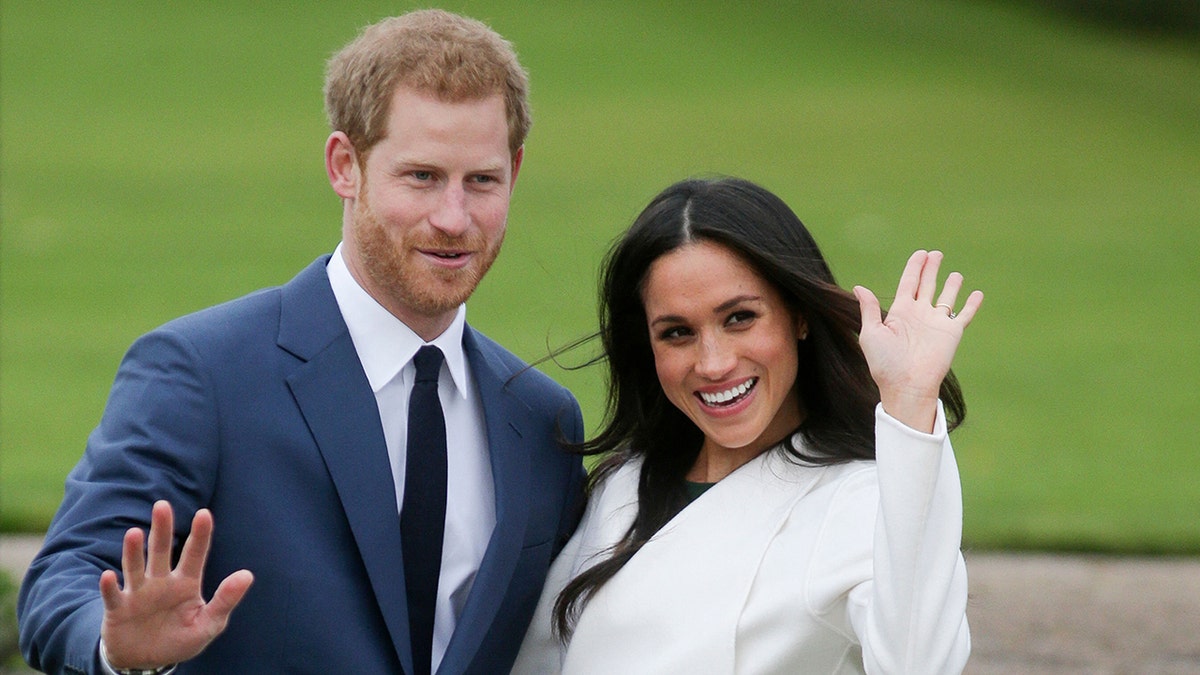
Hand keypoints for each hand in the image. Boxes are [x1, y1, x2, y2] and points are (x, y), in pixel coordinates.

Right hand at [99, 501, 253, 669]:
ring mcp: (138, 593)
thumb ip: (225, 600)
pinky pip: (113, 596)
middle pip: (161, 551)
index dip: (200, 535)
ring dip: (133, 551)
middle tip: (162, 505)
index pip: (195, 555)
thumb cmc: (181, 639)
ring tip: (134, 533)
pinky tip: (107, 576)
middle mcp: (161, 582)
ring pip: (135, 567)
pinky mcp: (118, 609)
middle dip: (162, 529)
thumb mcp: (208, 624)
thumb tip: (247, 575)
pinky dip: (109, 587)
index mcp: (186, 583)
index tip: (204, 513)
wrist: (147, 662)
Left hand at [853, 250, 982, 432]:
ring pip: (946, 297)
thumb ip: (870, 310)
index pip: (908, 283)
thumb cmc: (885, 363)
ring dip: (951, 285)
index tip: (920, 254)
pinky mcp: (952, 332)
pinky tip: (977, 293)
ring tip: (955, 274)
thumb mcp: (871, 333)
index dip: (914, 267)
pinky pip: (964, 315)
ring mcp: (936, 323)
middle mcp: (919, 314)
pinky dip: (971, 304)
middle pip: (926, 285)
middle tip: (935, 253)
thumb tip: (859, 287)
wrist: (906, 385)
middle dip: (931, 269)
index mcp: (900, 312)